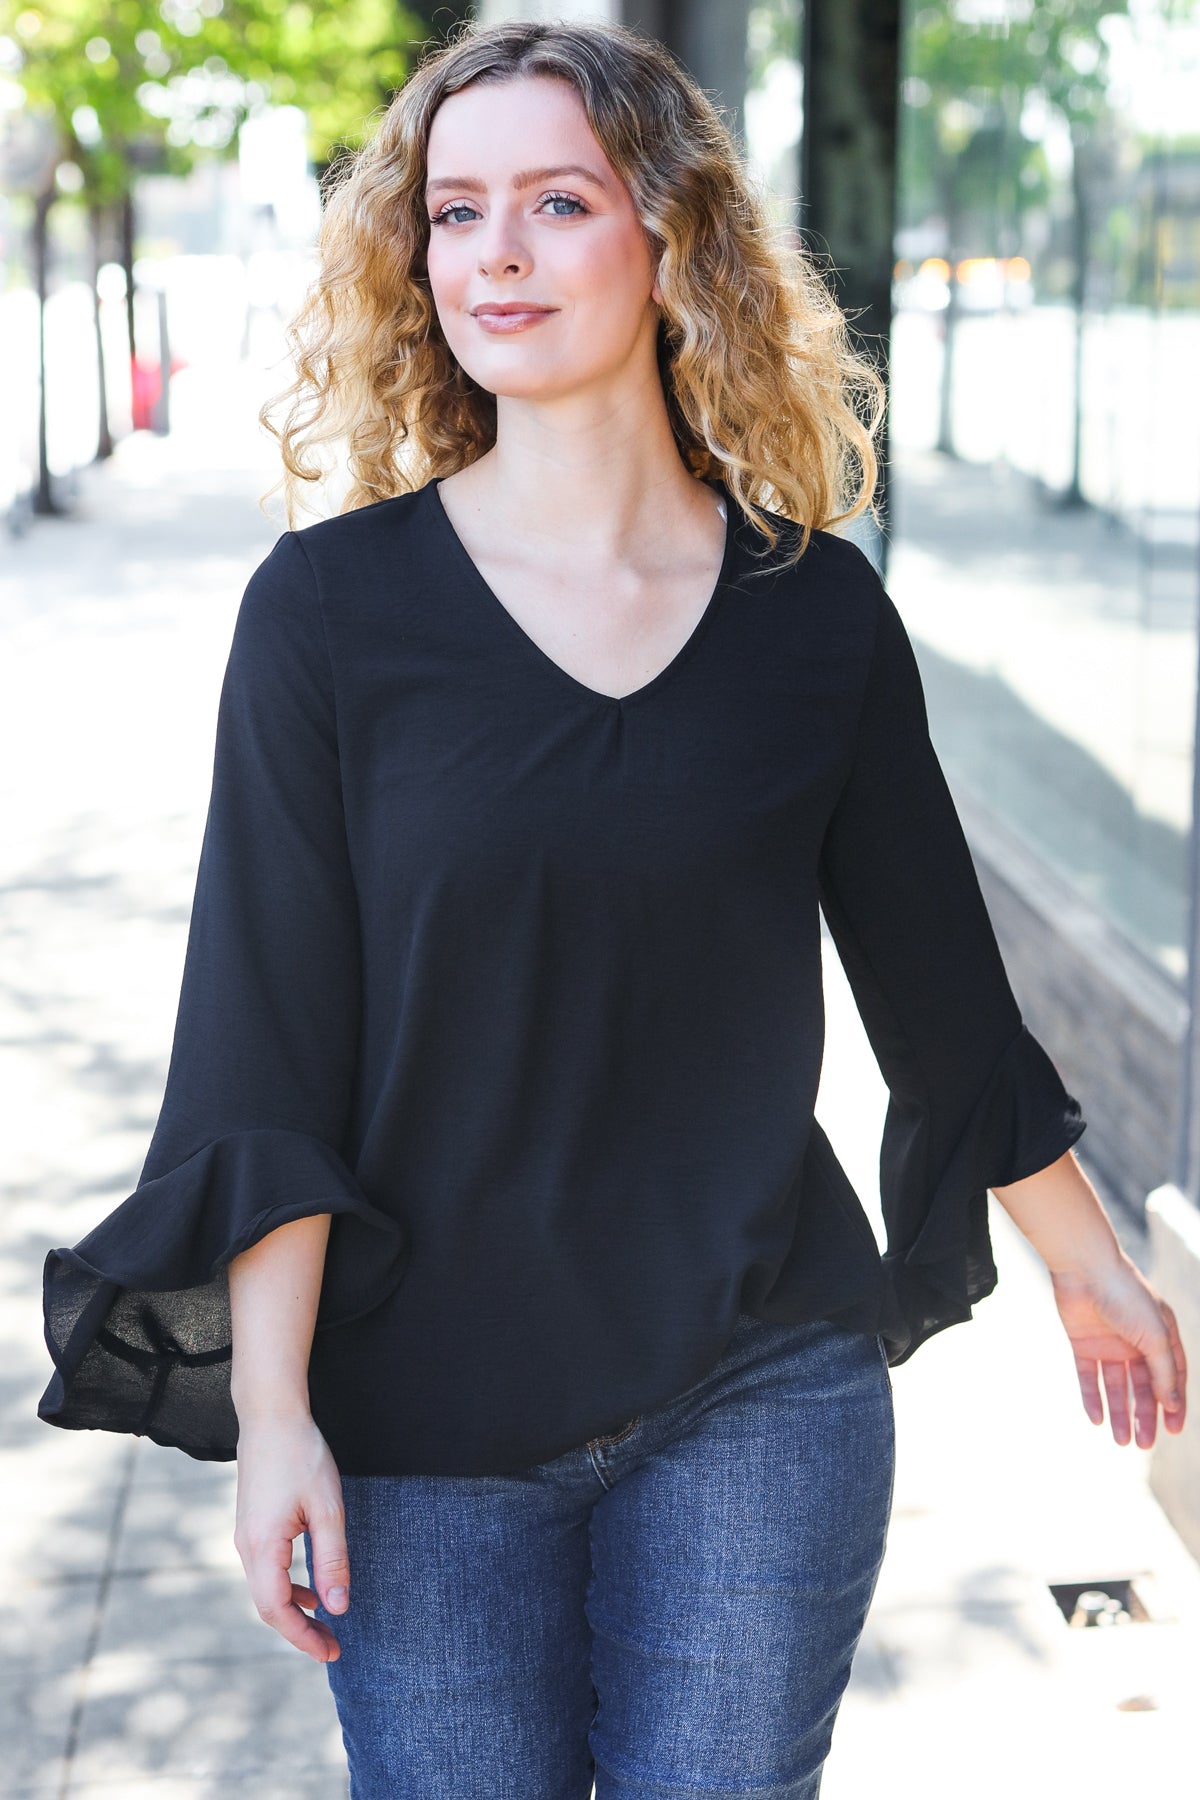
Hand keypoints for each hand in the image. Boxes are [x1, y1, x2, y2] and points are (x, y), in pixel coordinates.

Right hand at [233, 1413, 348, 1661]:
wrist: (271, 1416)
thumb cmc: (302, 1456)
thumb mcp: (327, 1508)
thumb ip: (332, 1559)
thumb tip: (337, 1607)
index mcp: (262, 1547)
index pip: (277, 1609)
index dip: (302, 1636)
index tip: (330, 1652)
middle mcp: (246, 1547)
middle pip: (268, 1605)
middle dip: (300, 1630)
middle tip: (332, 1646)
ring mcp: (245, 1536)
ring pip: (266, 1588)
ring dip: (294, 1609)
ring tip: (325, 1623)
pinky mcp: (252, 1525)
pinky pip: (267, 1569)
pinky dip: (288, 1586)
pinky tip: (311, 1588)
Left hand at [1049, 1252, 1187, 1447]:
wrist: (1084, 1268)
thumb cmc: (1127, 1296)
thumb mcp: (1156, 1337)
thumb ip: (1164, 1373)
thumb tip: (1172, 1406)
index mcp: (1162, 1336)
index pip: (1173, 1378)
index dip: (1174, 1404)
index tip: (1173, 1431)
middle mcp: (1137, 1341)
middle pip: (1143, 1387)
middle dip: (1144, 1416)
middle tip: (1144, 1444)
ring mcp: (1110, 1343)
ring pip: (1117, 1386)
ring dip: (1119, 1413)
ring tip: (1121, 1442)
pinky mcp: (1083, 1343)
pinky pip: (1089, 1377)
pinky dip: (1093, 1398)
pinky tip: (1097, 1420)